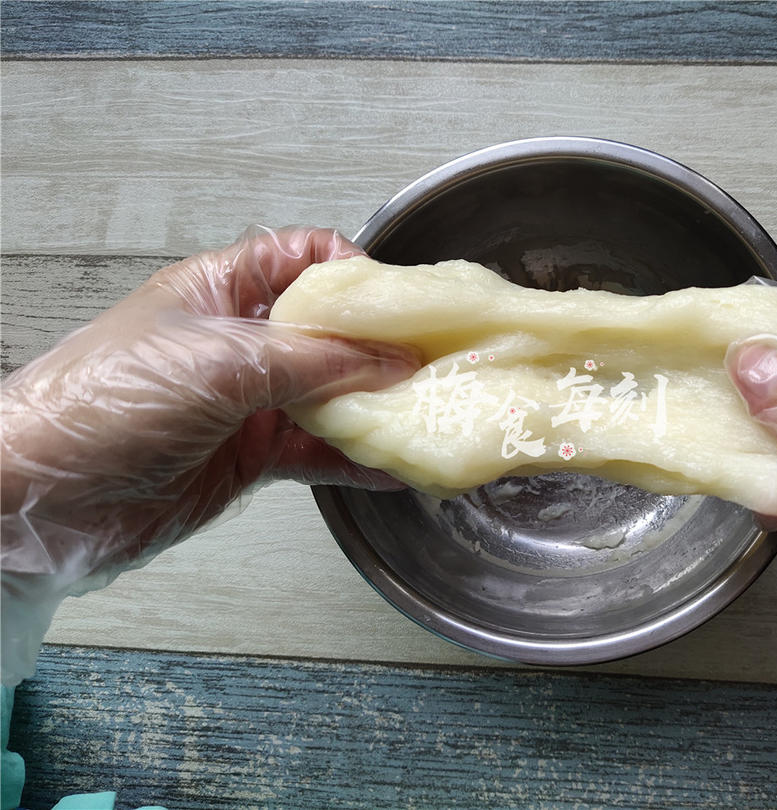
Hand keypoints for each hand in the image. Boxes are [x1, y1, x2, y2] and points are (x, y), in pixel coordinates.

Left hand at [1, 226, 419, 684]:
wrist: (44, 496)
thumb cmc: (105, 402)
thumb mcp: (220, 362)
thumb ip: (313, 360)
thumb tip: (392, 360)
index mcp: (224, 287)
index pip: (307, 258)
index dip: (359, 274)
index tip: (405, 305)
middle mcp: (242, 339)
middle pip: (332, 331)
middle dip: (384, 346)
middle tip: (437, 363)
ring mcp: (249, 400)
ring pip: (334, 394)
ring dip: (379, 406)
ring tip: (428, 415)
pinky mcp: (252, 455)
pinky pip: (320, 452)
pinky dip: (358, 459)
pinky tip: (395, 466)